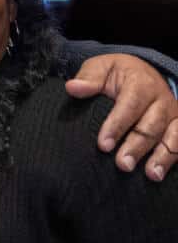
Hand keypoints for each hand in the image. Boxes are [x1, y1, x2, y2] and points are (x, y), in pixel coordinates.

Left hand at [65, 54, 177, 180]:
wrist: (145, 74)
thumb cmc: (118, 75)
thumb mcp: (102, 68)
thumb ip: (90, 78)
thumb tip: (73, 88)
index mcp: (141, 83)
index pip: (130, 105)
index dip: (117, 125)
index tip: (103, 145)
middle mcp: (161, 99)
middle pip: (151, 125)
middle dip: (137, 146)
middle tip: (122, 165)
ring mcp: (173, 114)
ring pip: (171, 136)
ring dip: (161, 157)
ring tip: (150, 174)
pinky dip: (171, 159)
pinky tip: (160, 174)